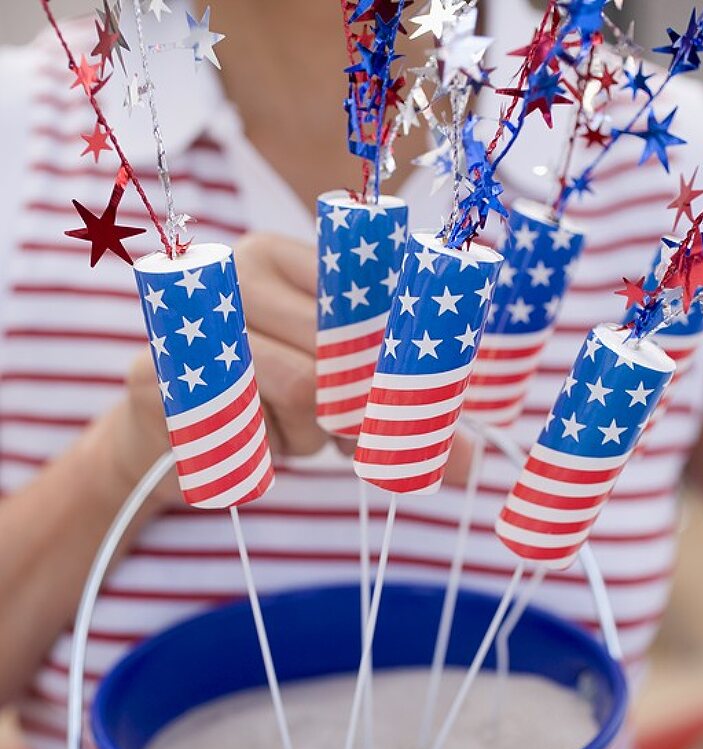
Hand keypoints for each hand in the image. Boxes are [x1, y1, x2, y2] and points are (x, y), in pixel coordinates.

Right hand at [109, 232, 473, 507]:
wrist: (163, 434)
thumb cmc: (266, 405)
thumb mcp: (337, 398)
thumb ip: (398, 412)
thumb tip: (474, 462)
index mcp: (286, 257)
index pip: (367, 299)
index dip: (400, 360)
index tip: (414, 404)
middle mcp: (237, 269)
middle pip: (341, 350)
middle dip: (359, 413)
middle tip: (347, 437)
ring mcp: (192, 316)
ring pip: (304, 390)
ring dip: (312, 437)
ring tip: (288, 435)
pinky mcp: (154, 374)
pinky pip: (245, 428)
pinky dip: (263, 454)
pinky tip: (248, 445)